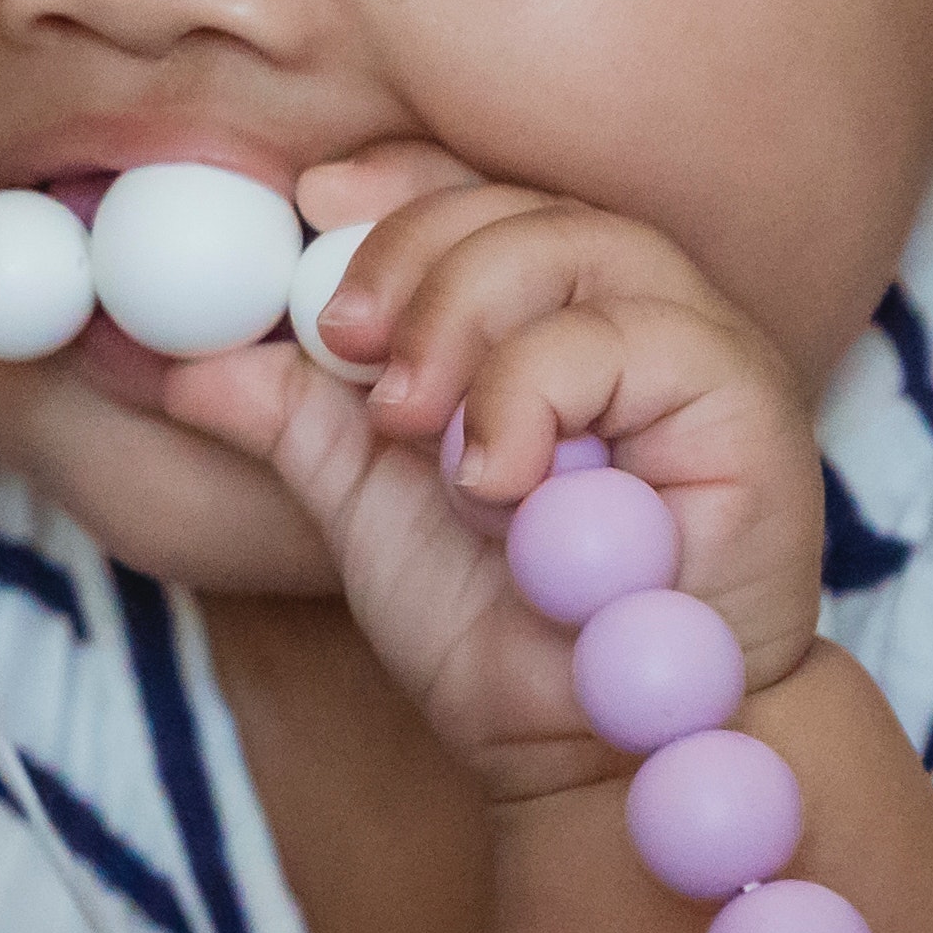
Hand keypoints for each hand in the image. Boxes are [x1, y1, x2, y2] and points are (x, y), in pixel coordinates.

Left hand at [153, 147, 829, 803]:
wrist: (588, 749)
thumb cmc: (500, 628)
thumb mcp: (367, 507)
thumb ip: (296, 422)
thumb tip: (185, 365)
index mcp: (550, 317)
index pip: (475, 197)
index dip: (395, 183)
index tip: (307, 201)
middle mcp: (631, 312)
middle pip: (519, 205)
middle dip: (410, 255)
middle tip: (344, 346)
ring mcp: (698, 346)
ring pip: (575, 245)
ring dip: (463, 320)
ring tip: (411, 424)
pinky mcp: (746, 399)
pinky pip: (624, 340)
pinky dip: (530, 394)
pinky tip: (492, 476)